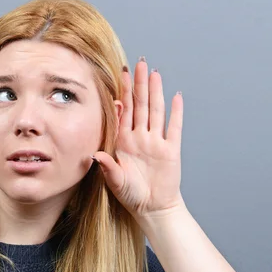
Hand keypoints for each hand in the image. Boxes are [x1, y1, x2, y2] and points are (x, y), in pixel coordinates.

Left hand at [92, 57, 184, 220]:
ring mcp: (157, 142)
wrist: (152, 208)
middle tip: (139, 63)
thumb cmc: (131, 195)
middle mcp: (140, 138)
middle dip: (139, 84)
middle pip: (140, 105)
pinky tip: (177, 97)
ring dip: (156, 93)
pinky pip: (174, 128)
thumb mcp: (115, 182)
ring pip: (156, 112)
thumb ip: (107, 168)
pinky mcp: (171, 150)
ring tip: (155, 74)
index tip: (120, 74)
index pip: (123, 111)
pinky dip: (176, 113)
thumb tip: (95, 155)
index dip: (122, 93)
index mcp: (124, 142)